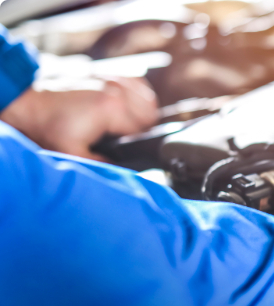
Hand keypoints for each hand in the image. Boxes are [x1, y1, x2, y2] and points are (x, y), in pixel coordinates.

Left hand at [0, 76, 158, 159]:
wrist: (28, 99)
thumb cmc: (46, 123)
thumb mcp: (72, 152)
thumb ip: (102, 163)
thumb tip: (123, 169)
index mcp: (112, 109)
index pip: (144, 130)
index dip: (136, 143)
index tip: (125, 147)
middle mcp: (117, 90)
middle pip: (150, 114)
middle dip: (141, 127)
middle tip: (123, 138)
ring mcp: (113, 78)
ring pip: (147, 98)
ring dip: (141, 111)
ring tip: (126, 123)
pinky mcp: (107, 72)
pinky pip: (137, 83)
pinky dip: (136, 95)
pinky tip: (126, 105)